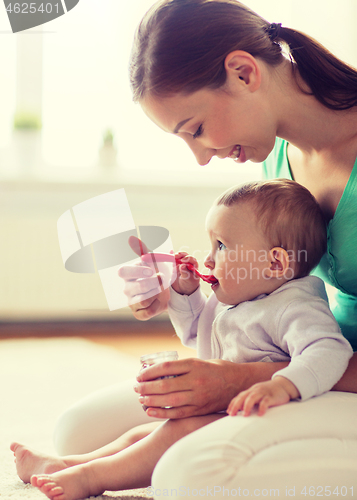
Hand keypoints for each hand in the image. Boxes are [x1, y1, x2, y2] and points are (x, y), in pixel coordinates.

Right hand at [118, 236, 170, 319]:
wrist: (166, 292)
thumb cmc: (157, 273)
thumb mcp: (154, 260)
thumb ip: (143, 249)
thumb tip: (131, 238)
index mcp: (128, 273)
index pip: (123, 271)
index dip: (137, 271)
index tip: (151, 271)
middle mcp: (127, 288)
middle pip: (138, 286)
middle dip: (154, 283)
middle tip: (163, 279)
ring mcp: (131, 302)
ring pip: (144, 299)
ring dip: (157, 293)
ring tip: (161, 290)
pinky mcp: (138, 313)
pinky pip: (149, 311)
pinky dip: (158, 305)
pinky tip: (159, 301)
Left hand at [135, 358, 251, 418]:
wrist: (239, 383)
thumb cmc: (217, 370)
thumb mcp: (201, 361)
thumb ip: (182, 367)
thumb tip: (158, 370)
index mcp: (195, 365)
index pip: (166, 367)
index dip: (149, 371)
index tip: (139, 374)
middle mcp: (196, 381)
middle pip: (164, 385)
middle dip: (146, 387)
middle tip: (136, 387)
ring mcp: (198, 397)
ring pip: (168, 400)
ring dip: (150, 400)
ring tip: (140, 398)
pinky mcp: (200, 409)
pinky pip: (177, 413)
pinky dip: (161, 413)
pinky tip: (150, 411)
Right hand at [171, 252, 199, 295]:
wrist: (183, 289)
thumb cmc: (189, 285)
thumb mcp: (188, 280)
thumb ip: (185, 273)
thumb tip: (182, 265)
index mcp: (194, 267)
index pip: (192, 260)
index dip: (188, 259)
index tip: (183, 261)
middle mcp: (189, 264)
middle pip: (186, 256)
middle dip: (181, 255)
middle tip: (176, 255)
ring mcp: (182, 264)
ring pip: (180, 257)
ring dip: (176, 255)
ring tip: (172, 256)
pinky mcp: (176, 266)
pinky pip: (175, 260)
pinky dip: (172, 257)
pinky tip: (170, 253)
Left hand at [227, 376, 299, 416]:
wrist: (284, 385)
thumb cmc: (269, 393)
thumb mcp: (258, 395)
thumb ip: (251, 401)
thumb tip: (241, 411)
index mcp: (251, 390)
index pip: (239, 396)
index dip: (233, 404)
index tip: (229, 413)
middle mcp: (255, 390)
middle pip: (243, 396)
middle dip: (236, 405)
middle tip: (232, 414)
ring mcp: (263, 392)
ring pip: (252, 397)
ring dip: (247, 406)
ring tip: (245, 415)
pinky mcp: (271, 396)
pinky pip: (266, 401)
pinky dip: (262, 408)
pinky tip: (260, 415)